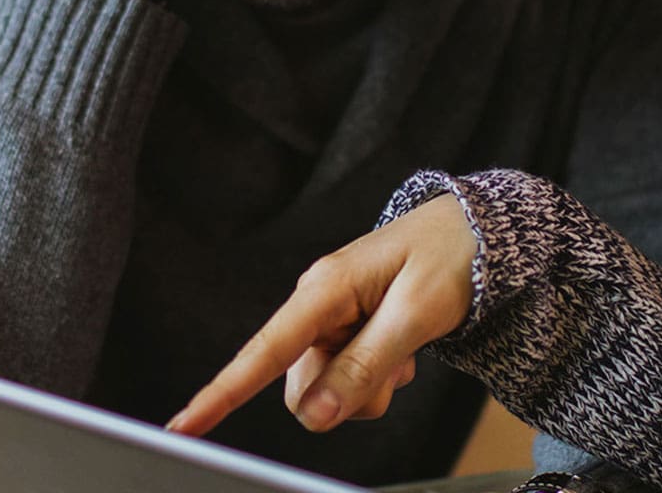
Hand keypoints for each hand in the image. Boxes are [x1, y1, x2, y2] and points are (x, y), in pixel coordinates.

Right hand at [167, 194, 475, 435]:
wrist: (478, 235)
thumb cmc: (450, 260)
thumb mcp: (417, 313)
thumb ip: (366, 364)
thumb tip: (318, 413)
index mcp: (323, 289)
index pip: (264, 351)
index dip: (221, 393)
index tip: (184, 427)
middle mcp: (316, 306)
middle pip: (300, 384)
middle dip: (345, 394)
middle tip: (397, 368)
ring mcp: (330, 320)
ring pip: (325, 389)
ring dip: (367, 387)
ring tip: (406, 351)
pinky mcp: (346, 332)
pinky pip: (347, 380)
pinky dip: (378, 377)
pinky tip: (404, 349)